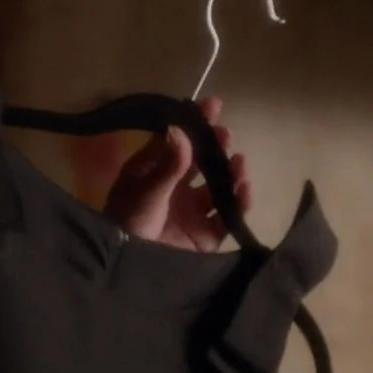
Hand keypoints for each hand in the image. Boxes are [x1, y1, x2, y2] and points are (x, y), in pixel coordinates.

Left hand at [103, 97, 251, 251]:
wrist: (129, 268)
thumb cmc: (128, 225)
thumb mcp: (145, 192)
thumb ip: (168, 165)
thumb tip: (181, 129)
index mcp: (153, 172)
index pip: (176, 140)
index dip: (194, 122)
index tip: (213, 104)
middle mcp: (174, 188)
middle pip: (201, 161)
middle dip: (215, 146)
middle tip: (225, 135)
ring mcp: (191, 212)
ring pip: (218, 187)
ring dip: (231, 173)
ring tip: (239, 163)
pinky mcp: (205, 235)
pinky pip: (227, 216)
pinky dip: (239, 203)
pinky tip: (244, 189)